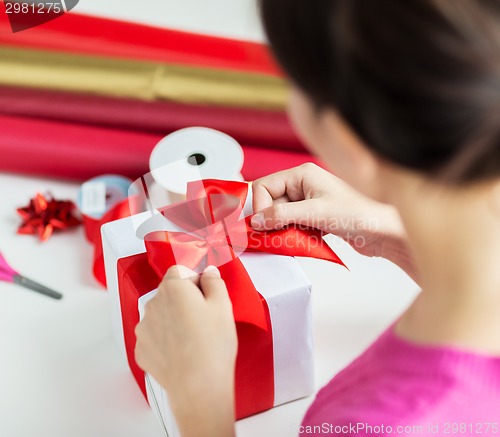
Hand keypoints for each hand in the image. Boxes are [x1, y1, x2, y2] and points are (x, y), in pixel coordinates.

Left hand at [135, 265, 236, 436]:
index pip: (180, 270)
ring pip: (161, 314)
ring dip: (174, 319)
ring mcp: (144, 328)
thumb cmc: (211, 347)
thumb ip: (214, 281)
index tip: (205, 294)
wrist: (198, 387)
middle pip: (170, 292)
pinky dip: (166, 340)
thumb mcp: (223, 306)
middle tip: (204, 318)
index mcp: (173, 288)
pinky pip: (155, 336)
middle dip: (185, 300)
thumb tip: (208, 273)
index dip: (196, 280)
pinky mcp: (142, 349)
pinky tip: (183, 350)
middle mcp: (153, 304)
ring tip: (194, 338)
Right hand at [252, 163, 416, 278]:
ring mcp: (308, 202)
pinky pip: (291, 226)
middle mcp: (303, 185)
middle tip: (274, 235)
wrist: (385, 232)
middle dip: (270, 220)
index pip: (264, 186)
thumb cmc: (361, 213)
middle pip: (269, 202)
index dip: (259, 206)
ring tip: (294, 237)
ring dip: (282, 230)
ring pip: (279, 217)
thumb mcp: (316, 213)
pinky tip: (303, 239)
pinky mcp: (313, 218)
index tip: (261, 225)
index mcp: (302, 174)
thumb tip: (256, 220)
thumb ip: (282, 215)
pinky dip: (292, 235)